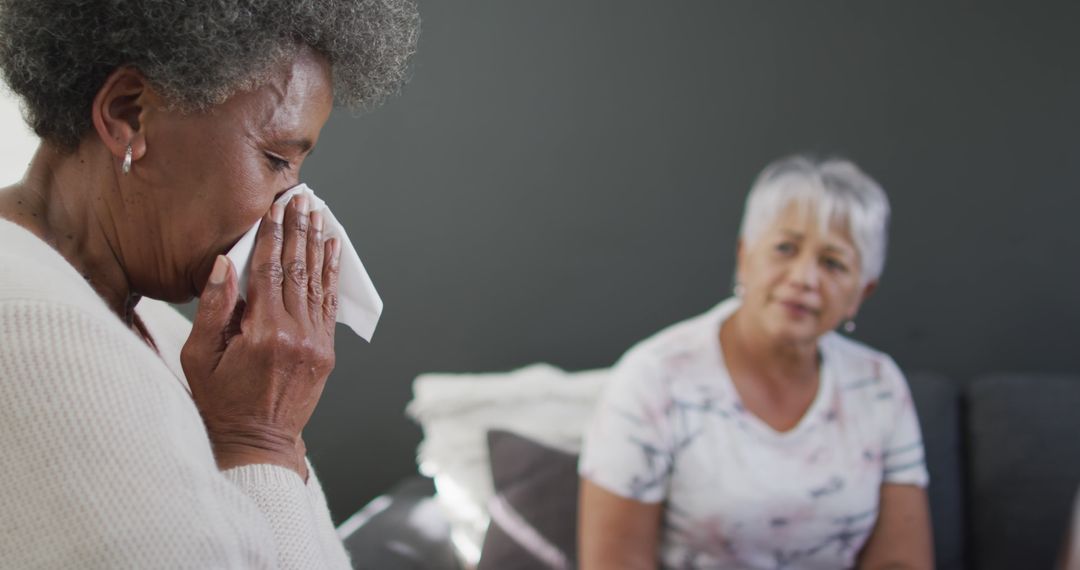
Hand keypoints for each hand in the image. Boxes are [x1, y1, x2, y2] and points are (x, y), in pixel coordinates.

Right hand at [181, 195, 341, 479]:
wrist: (258, 442)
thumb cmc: (220, 400)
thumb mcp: (198, 357)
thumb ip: (212, 309)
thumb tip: (223, 264)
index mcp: (261, 333)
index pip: (267, 270)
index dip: (271, 235)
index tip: (274, 208)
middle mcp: (294, 335)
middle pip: (297, 270)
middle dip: (298, 230)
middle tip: (301, 199)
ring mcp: (315, 344)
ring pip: (317, 283)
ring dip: (318, 245)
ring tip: (319, 215)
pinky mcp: (326, 352)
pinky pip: (329, 305)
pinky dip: (331, 275)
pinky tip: (333, 250)